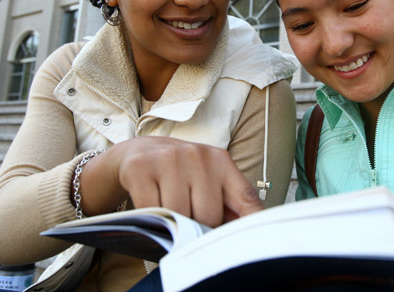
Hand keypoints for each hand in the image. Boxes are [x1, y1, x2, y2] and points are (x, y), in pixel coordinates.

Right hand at [78, 136, 263, 226]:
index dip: (253, 221)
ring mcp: (168, 159)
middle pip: (208, 216)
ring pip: (178, 215)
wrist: (139, 151)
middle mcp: (197, 156)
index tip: (254, 240)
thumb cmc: (180, 172)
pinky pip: (151, 210)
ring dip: (173, 224)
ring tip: (170, 212)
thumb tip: (244, 235)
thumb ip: (229, 204)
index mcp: (221, 161)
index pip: (245, 196)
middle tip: (189, 220)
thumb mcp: (208, 179)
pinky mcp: (141, 167)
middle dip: (199, 227)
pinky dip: (151, 219)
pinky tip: (151, 208)